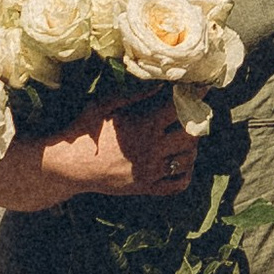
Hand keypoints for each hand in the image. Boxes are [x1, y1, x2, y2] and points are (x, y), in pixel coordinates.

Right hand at [41, 93, 199, 197]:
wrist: (70, 165)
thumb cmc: (85, 130)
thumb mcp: (106, 104)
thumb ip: (136, 95)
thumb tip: (161, 85)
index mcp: (144, 125)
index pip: (180, 108)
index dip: (195, 96)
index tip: (204, 89)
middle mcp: (152, 148)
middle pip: (191, 135)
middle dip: (195, 123)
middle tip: (193, 116)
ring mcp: (151, 171)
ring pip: (188, 159)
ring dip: (191, 148)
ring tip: (185, 139)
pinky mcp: (146, 188)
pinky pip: (177, 184)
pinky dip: (185, 174)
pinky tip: (180, 164)